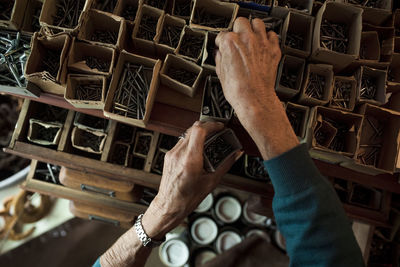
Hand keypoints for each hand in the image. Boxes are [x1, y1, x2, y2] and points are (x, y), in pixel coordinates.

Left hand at [142, 121, 242, 238]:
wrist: (170, 205)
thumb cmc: (187, 198)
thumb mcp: (211, 182)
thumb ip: (225, 164)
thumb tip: (235, 154)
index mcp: (190, 160)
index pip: (199, 130)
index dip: (211, 125)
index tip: (220, 127)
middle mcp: (179, 154)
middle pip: (193, 128)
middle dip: (207, 127)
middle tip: (217, 131)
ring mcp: (172, 154)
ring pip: (187, 133)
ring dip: (199, 133)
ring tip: (209, 141)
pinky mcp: (169, 155)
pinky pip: (182, 141)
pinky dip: (192, 141)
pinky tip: (198, 150)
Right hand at [215, 18, 298, 159]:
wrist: (254, 99)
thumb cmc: (238, 91)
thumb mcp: (220, 74)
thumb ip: (219, 59)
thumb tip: (219, 54)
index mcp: (230, 43)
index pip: (222, 34)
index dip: (221, 41)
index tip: (222, 46)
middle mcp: (246, 39)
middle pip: (240, 22)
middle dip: (237, 29)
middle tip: (236, 38)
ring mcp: (261, 43)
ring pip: (257, 23)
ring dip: (253, 29)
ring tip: (250, 36)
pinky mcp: (273, 50)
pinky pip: (272, 35)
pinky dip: (268, 38)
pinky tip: (263, 44)